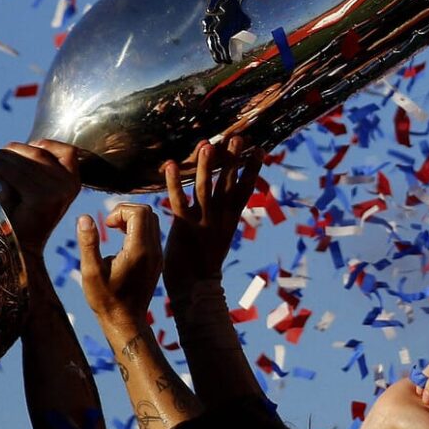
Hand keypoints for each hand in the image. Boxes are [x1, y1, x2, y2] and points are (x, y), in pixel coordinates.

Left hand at [0, 140, 80, 258]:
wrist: (19, 247)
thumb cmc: (23, 214)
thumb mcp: (36, 186)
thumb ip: (34, 167)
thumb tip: (14, 147)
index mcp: (74, 181)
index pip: (67, 151)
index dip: (45, 144)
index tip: (26, 147)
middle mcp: (70, 185)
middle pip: (42, 152)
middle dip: (16, 148)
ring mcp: (58, 192)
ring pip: (28, 160)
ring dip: (5, 155)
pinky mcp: (41, 198)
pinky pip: (17, 173)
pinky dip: (1, 166)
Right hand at [77, 204, 162, 335]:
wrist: (126, 322)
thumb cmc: (106, 300)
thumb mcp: (91, 272)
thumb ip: (88, 243)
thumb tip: (84, 218)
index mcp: (139, 250)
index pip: (139, 212)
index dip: (120, 210)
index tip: (106, 224)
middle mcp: (153, 251)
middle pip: (148, 212)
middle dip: (126, 211)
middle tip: (110, 224)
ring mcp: (158, 256)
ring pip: (152, 221)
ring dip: (133, 219)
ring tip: (115, 230)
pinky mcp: (157, 261)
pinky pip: (152, 233)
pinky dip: (138, 228)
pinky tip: (123, 241)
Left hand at [162, 136, 261, 292]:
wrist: (195, 291)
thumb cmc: (202, 266)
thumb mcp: (216, 238)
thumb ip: (219, 220)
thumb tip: (221, 204)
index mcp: (229, 221)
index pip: (243, 190)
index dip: (251, 170)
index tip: (259, 149)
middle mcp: (219, 220)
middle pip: (228, 184)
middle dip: (234, 160)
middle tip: (239, 137)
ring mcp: (203, 223)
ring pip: (205, 189)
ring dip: (206, 166)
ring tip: (207, 144)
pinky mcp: (184, 229)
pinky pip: (178, 201)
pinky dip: (174, 183)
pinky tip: (170, 164)